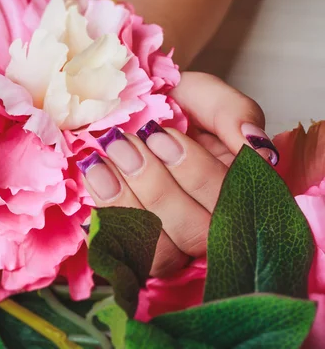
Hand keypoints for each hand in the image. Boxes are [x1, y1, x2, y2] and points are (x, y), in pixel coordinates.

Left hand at [79, 72, 276, 276]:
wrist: (124, 109)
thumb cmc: (170, 104)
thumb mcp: (204, 95)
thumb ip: (233, 111)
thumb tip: (254, 144)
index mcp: (239, 188)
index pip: (234, 204)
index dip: (196, 175)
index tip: (160, 135)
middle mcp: (212, 223)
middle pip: (198, 234)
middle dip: (157, 188)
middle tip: (124, 143)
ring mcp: (174, 242)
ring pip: (163, 253)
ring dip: (128, 204)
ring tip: (102, 161)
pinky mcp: (137, 249)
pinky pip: (127, 255)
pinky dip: (108, 217)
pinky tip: (95, 177)